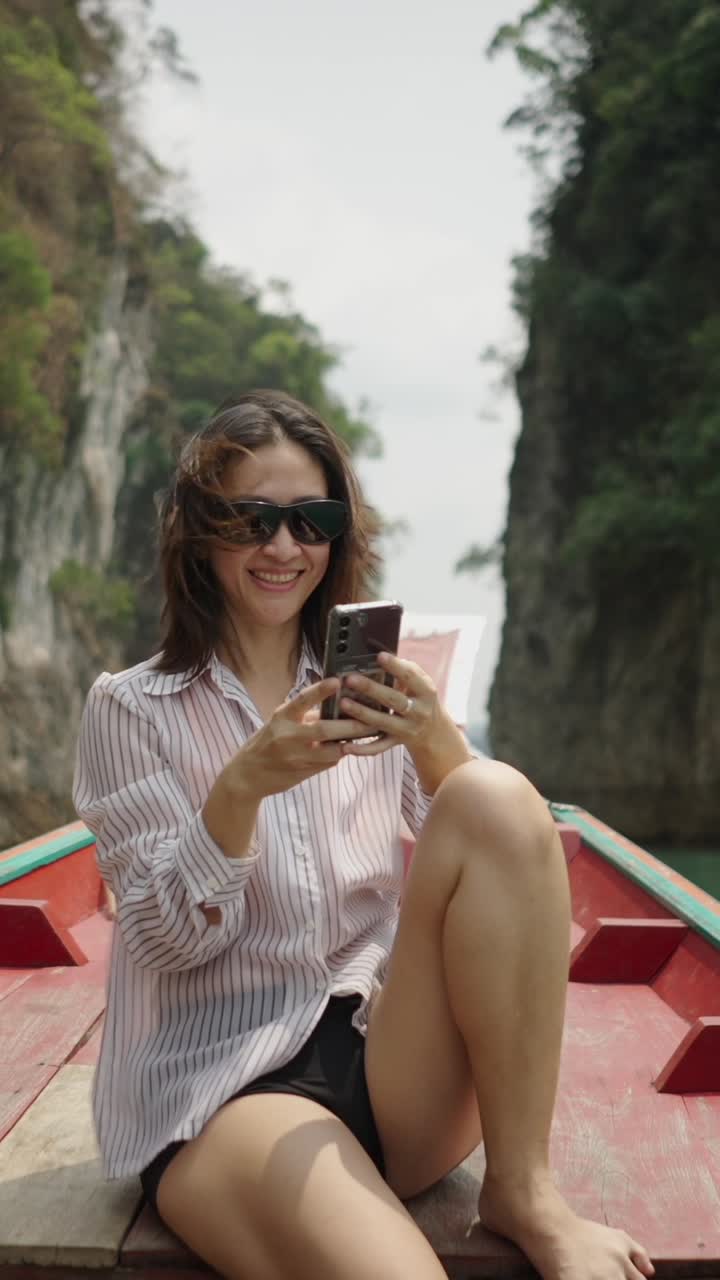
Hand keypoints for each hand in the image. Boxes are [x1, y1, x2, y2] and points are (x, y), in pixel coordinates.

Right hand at [225, 679, 369, 797]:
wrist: (248, 775)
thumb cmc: (267, 742)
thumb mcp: (280, 722)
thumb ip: (306, 715)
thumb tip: (336, 705)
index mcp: (282, 717)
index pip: (302, 700)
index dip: (320, 690)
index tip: (338, 681)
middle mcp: (288, 736)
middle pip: (325, 730)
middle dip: (351, 725)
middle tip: (371, 719)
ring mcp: (296, 757)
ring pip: (332, 751)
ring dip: (351, 743)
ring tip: (369, 734)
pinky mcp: (303, 772)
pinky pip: (329, 763)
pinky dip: (340, 754)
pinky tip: (350, 748)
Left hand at [337, 652, 439, 756]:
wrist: (433, 731)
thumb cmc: (419, 698)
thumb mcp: (420, 683)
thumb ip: (404, 670)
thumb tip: (381, 656)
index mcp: (426, 692)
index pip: (411, 677)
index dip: (396, 666)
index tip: (379, 656)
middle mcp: (418, 712)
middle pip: (394, 700)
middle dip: (372, 689)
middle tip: (351, 679)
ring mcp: (407, 729)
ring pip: (383, 723)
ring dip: (362, 714)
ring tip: (343, 702)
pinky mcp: (395, 743)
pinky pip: (378, 747)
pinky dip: (362, 749)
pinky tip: (346, 746)